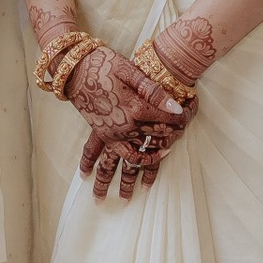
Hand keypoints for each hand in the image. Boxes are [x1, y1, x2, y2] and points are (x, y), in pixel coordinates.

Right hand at [66, 37, 187, 202]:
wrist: (74, 65)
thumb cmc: (104, 63)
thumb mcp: (130, 71)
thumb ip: (154, 91)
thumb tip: (176, 108)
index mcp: (136, 109)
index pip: (165, 120)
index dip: (179, 120)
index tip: (188, 118)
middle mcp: (124, 127)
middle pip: (151, 144)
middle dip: (164, 149)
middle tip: (177, 145)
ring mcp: (110, 132)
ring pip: (124, 161)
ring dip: (126, 181)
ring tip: (128, 199)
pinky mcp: (98, 131)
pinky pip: (99, 153)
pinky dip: (94, 165)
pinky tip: (90, 175)